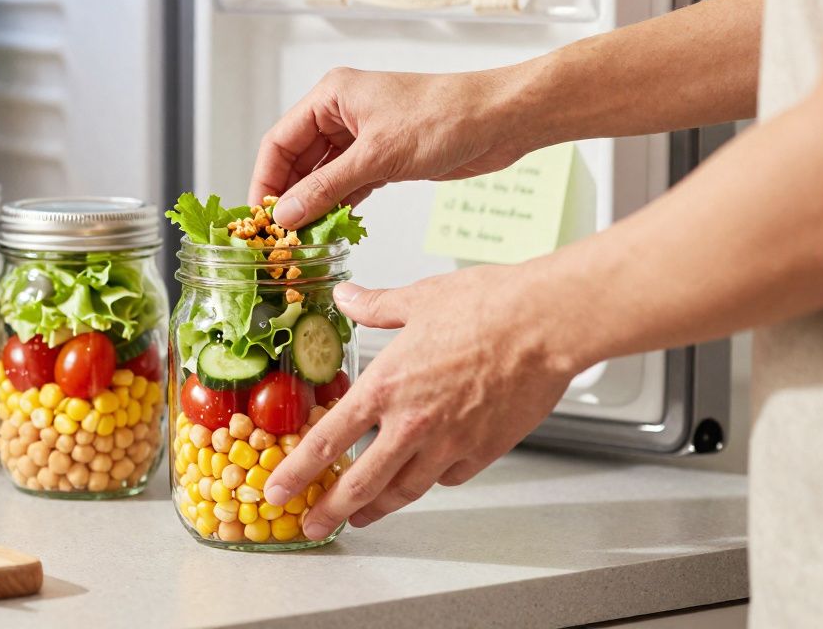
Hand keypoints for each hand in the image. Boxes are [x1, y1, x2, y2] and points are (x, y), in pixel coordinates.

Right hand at [249, 66, 542, 227]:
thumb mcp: (377, 156)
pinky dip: (340, 206)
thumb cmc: (444, 117)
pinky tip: (333, 228)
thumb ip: (327, 186)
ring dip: (314, 205)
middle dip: (289, 197)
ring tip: (305, 239)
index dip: (265, 180)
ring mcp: (363, 136)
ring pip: (323, 176)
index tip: (259, 217)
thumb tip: (287, 214)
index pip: (279, 141)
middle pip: (297, 160)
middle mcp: (342, 113)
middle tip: (280, 235)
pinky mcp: (383, 157)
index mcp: (331, 96)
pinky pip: (348, 184)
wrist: (499, 120)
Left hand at [262, 264, 584, 539]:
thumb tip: (348, 297)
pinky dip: (431, 482)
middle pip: (360, 483)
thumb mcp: (418, 299)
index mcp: (385, 387)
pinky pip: (449, 478)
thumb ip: (375, 306)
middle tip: (312, 524)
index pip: (326, 441)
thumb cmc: (488, 306)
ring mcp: (449, 443)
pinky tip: (423, 480)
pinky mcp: (484, 451)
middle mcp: (412, 424)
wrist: (545, 324)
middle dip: (330, 510)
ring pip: (404, 490)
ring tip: (360, 517)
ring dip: (377, 508)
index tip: (278, 491)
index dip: (296, 473)